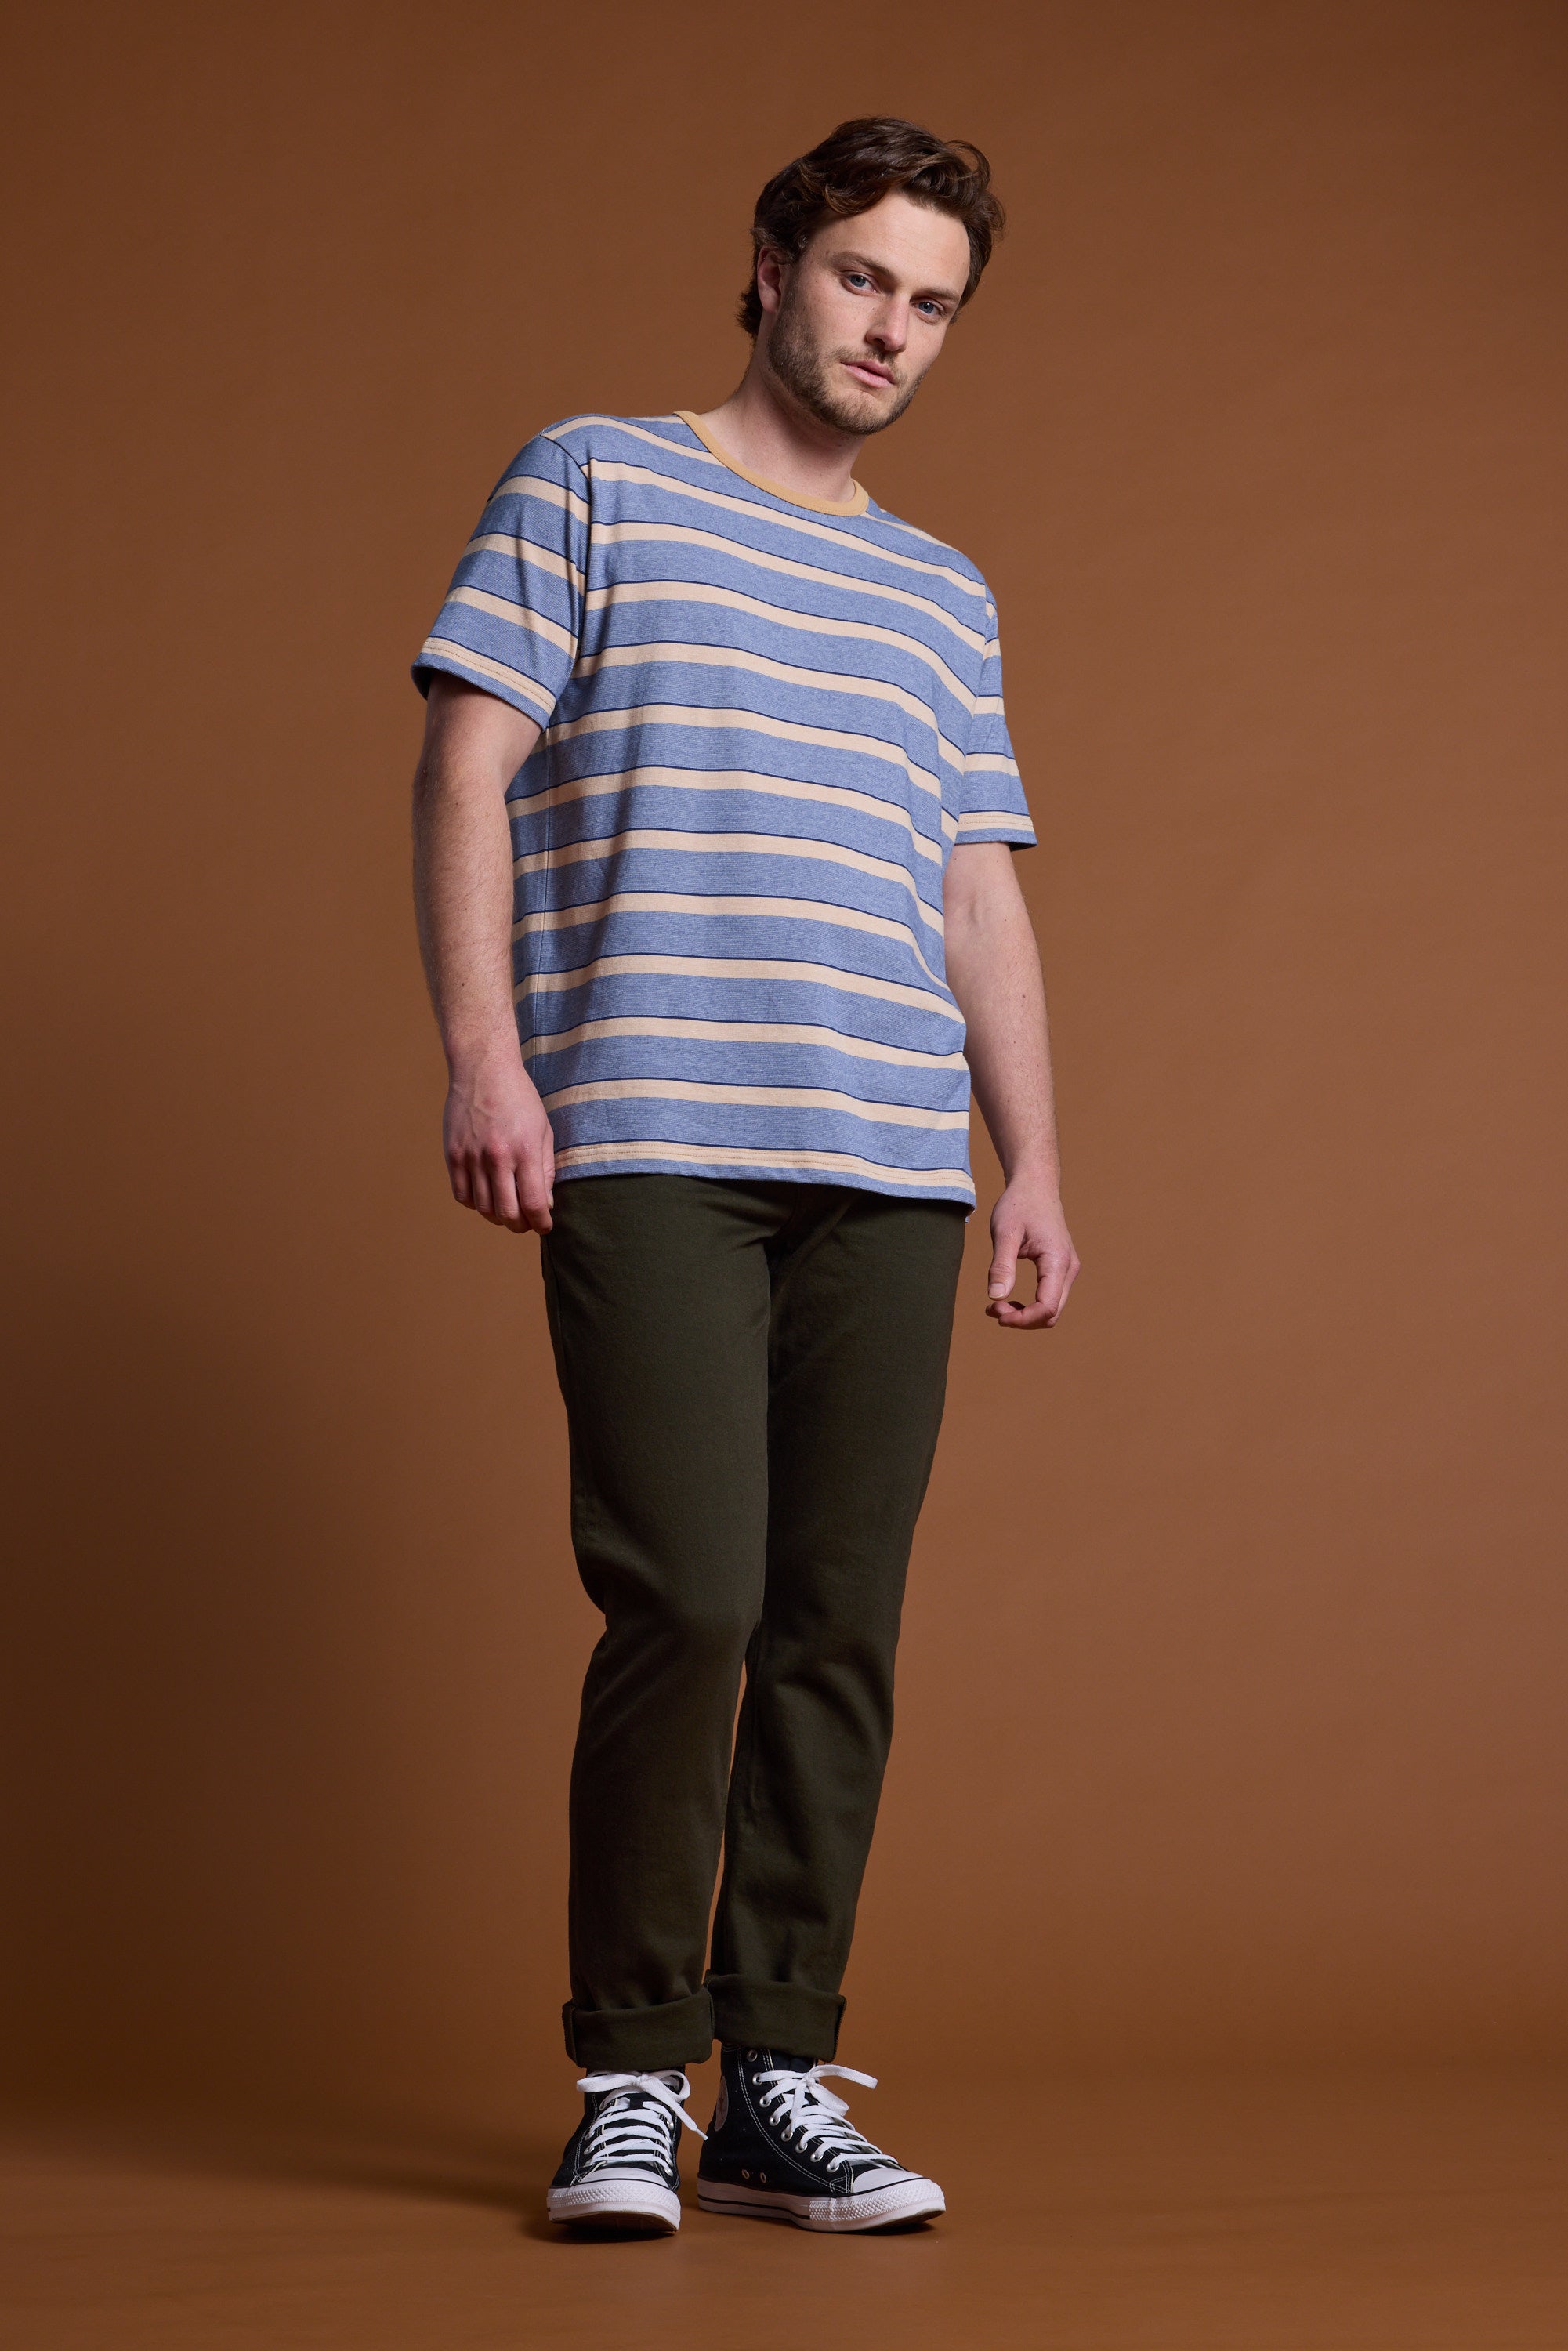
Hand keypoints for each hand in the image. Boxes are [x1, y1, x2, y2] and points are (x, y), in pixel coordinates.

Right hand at [443, 1050, 554, 1233]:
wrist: (483, 1070)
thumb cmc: (519, 1099)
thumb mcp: (543, 1130)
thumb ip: (545, 1169)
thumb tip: (545, 1203)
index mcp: (524, 1150)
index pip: (533, 1203)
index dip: (541, 1223)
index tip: (544, 1226)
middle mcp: (496, 1157)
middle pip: (507, 1213)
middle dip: (520, 1225)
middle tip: (526, 1222)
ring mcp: (471, 1157)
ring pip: (483, 1208)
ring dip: (498, 1216)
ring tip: (507, 1209)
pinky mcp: (452, 1155)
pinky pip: (461, 1195)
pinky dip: (475, 1203)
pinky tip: (486, 1195)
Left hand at [986, 1175, 1078, 1327]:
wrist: (1035, 1185)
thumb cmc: (1019, 1205)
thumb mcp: (1004, 1233)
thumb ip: (1001, 1265)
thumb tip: (995, 1297)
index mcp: (1058, 1261)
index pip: (1046, 1307)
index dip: (1022, 1319)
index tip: (995, 1312)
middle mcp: (1069, 1268)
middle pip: (1051, 1314)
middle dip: (1021, 1319)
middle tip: (991, 1309)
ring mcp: (1068, 1269)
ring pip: (1051, 1309)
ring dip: (1025, 1315)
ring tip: (995, 1306)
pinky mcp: (1061, 1268)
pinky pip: (1049, 1297)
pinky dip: (1029, 1305)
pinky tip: (1007, 1299)